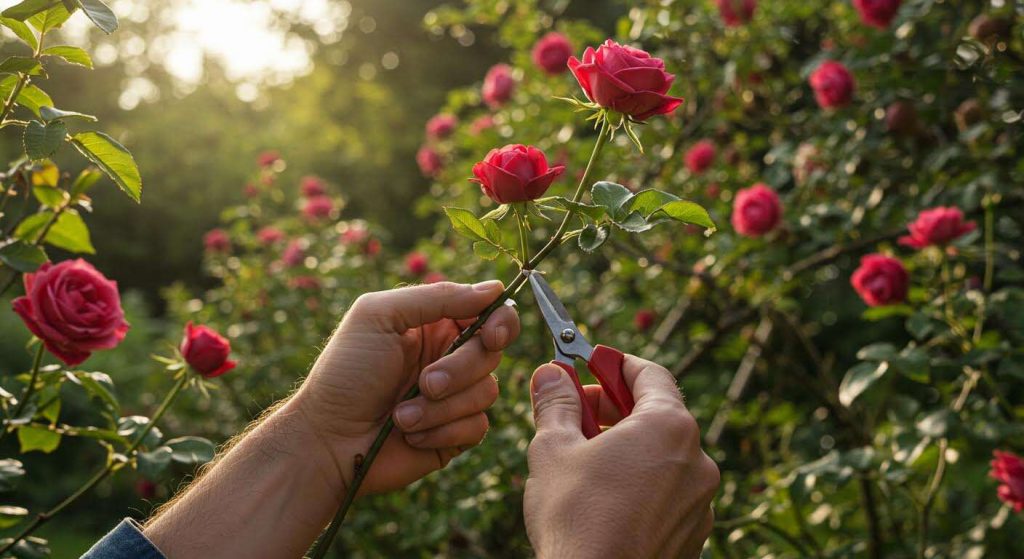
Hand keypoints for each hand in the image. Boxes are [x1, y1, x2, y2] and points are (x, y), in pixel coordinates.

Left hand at [293, 280, 519, 495]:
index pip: (489, 313)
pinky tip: (409, 434)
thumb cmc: (345, 373)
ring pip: (487, 392)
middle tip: (424, 382)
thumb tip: (495, 290)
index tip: (491, 335)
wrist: (327, 439)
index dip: (500, 321)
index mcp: (434, 324)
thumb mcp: (380, 316)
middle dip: (460, 369)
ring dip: (441, 406)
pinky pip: (477, 427)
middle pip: (492, 353)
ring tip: (401, 415)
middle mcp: (449, 357)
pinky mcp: (454, 434)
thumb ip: (438, 297)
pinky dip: (441, 431)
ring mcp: (454, 397)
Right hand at [523, 356, 718, 558]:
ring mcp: (700, 501)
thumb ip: (556, 404)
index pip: (650, 374)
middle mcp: (697, 460)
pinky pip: (667, 493)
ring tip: (584, 459)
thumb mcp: (553, 449)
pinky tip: (605, 497)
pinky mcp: (693, 534)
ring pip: (662, 456)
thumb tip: (550, 375)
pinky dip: (640, 483)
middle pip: (657, 414)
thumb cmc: (575, 518)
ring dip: (627, 447)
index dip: (615, 365)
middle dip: (614, 407)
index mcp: (669, 427)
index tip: (589, 364)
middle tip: (576, 411)